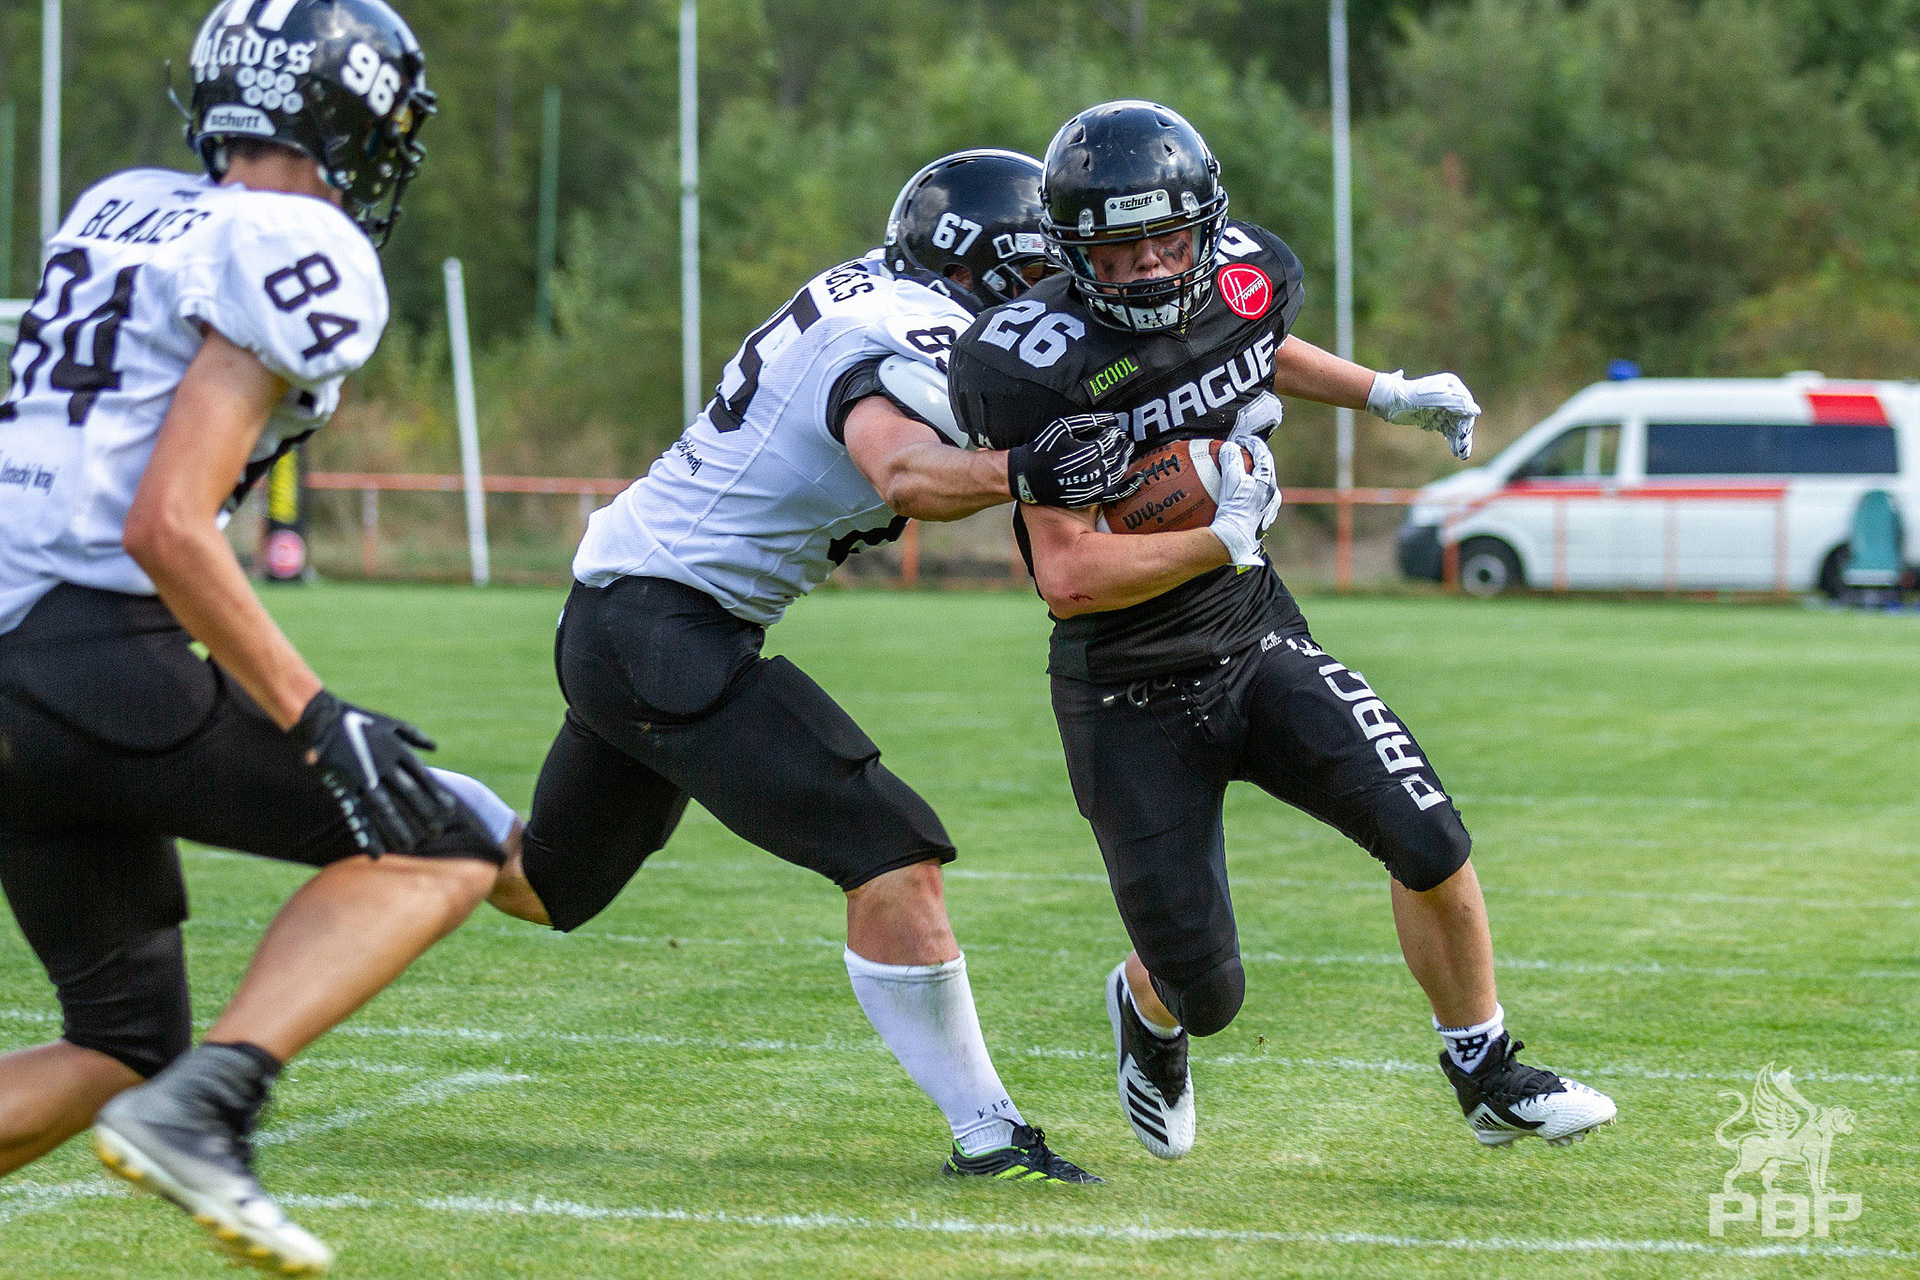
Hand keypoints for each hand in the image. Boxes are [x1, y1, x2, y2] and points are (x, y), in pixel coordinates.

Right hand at [291, 690, 455, 854]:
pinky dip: (367, 834)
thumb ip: (413, 735)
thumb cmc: (356, 718)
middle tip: (437, 833)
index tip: (450, 810)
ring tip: (411, 846)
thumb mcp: (389, 722)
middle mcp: (383, 764)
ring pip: (385, 807)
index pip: (422, 776)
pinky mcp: (342, 785)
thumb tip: (434, 748)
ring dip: (398, 828)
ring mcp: (363, 776)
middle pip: (408, 794)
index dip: (436, 794)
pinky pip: (357, 813)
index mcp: (395, 749)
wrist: (320, 715)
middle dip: (423, 813)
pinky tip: (376, 852)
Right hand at [1008, 413, 1139, 506]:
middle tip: (1126, 440)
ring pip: (1119, 471)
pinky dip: (1130, 486)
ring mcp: (1094, 485)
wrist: (1028, 477)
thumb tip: (1112, 417)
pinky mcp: (1091, 497)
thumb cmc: (1044, 449)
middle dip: (1123, 445)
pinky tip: (1138, 478)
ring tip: (1127, 452)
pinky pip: (1116, 492)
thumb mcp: (1062, 427)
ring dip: (1126, 460)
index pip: (1111, 438)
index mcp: (1088, 451)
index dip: (1116, 433)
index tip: (1117, 429)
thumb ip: (1088, 421)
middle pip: (1118, 454)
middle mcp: (1094, 469)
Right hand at [1209, 437, 1280, 568]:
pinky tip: (1232, 498)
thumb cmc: (1234, 509)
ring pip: (1261, 487)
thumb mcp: (1231, 480)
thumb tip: (1229, 446)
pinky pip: (1253, 502)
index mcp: (1268, 482)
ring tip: (1237, 475)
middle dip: (1253, 461)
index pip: (1263, 455)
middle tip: (1240, 454)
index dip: (1252, 443)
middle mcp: (1272, 496)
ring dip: (1250, 478)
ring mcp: (1267, 510)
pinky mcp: (1260, 522)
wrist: (1234, 541)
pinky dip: (1245, 495)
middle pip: (1264, 471)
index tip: (1240, 439)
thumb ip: (1232, 460)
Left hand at [1367, 369, 1479, 459]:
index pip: (1466, 406)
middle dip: (1462, 434)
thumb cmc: (1413, 396)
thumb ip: (1458, 404)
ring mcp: (1442, 407)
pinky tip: (1455, 450)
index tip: (1464, 436)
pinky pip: (1446, 429)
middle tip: (1463, 450)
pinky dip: (1450, 439)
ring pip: (1454, 425)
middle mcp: (1449, 395)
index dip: (1466, 422)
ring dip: (1458, 439)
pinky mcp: (1434, 417)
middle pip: (1461, 417)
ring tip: (1461, 454)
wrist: (1390, 401)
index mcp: (1452, 385)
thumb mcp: (1438, 399)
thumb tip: (1476, 411)